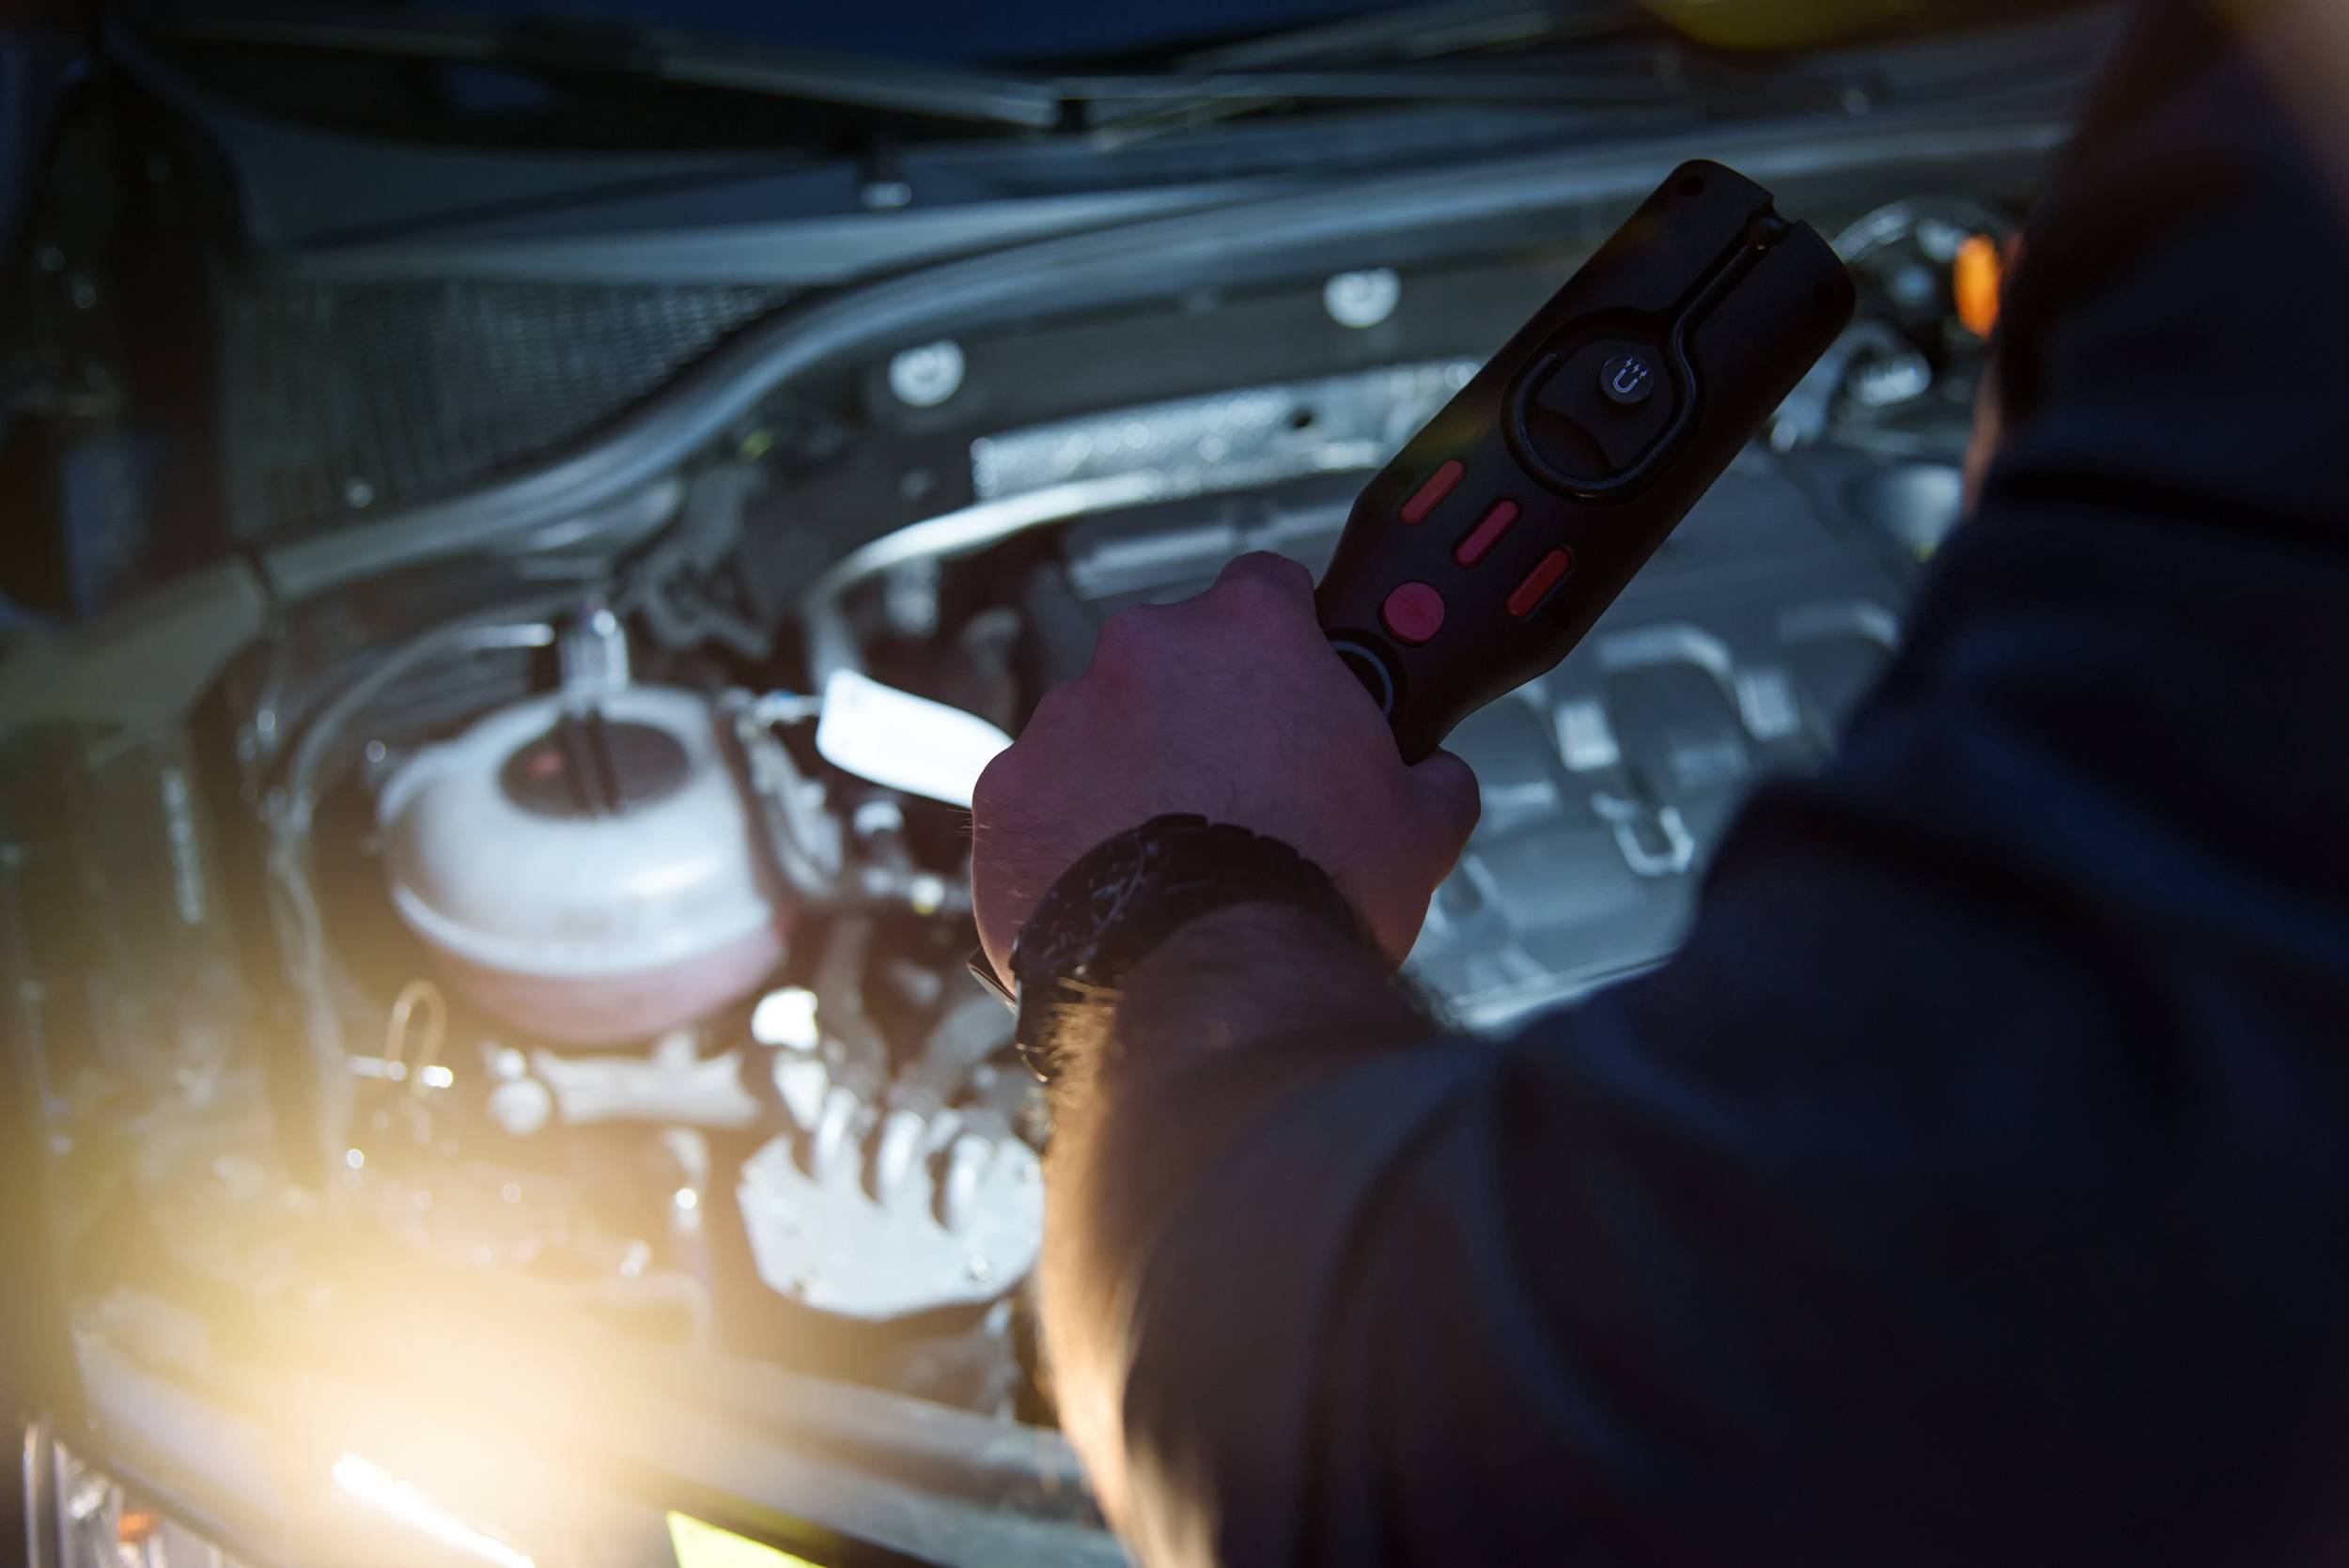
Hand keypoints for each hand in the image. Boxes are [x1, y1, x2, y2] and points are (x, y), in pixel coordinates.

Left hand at [970, 552, 1480, 983]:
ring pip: (1101, 729)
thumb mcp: (1420, 829)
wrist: (1205, 978)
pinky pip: (1042, 799)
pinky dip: (1070, 831)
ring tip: (1174, 855)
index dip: (1286, 634)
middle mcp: (1144, 651)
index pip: (1268, 586)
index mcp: (1250, 631)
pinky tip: (1114, 885)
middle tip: (1240, 792)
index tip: (1292, 679)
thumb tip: (1437, 780)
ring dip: (1132, 773)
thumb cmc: (1309, 891)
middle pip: (1175, 661)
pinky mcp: (1005, 792)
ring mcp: (1063, 717)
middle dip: (1202, 715)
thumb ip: (1430, 778)